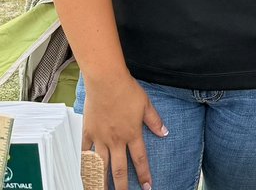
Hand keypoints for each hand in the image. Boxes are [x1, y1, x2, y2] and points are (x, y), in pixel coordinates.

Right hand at [81, 73, 166, 189]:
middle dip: (122, 186)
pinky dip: (85, 164)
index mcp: (132, 134)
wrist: (106, 81)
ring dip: (102, 181)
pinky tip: (86, 172)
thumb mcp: (146, 104)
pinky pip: (85, 152)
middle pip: (119, 169)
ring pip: (101, 165)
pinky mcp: (88, 132)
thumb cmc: (126, 90)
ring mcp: (100, 138)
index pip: (140, 160)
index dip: (144, 175)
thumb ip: (154, 121)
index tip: (147, 187)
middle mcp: (116, 140)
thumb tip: (164, 132)